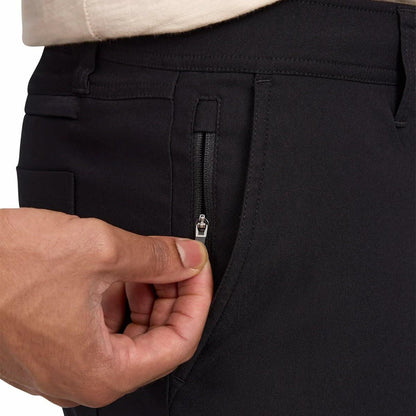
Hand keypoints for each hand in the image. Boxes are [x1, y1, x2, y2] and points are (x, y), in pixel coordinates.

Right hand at [0, 208, 211, 407]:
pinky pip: (104, 327)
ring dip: (148, 294)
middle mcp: (85, 376)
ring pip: (131, 332)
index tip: (199, 268)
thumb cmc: (6, 263)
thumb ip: (155, 256)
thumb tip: (190, 257)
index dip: (197, 300)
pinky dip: (121, 298)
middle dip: (174, 294)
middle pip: (157, 339)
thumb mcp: (99, 250)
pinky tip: (122, 272)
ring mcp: (68, 360)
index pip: (179, 343)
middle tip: (180, 260)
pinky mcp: (55, 341)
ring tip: (150, 262)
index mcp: (102, 370)